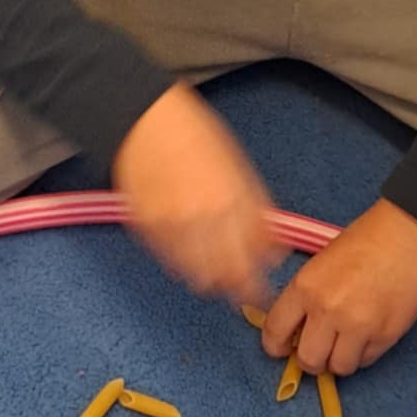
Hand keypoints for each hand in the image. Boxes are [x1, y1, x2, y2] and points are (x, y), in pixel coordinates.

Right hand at [111, 84, 276, 302]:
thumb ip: (257, 211)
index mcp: (236, 198)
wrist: (144, 121)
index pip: (258, 257)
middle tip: (247, 296)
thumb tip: (271, 250)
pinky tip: (191, 261)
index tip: (265, 286)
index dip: (263, 279)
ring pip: (202, 278)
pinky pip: (173, 265)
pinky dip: (186, 270)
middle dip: (242, 291)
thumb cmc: (193, 135)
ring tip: (218, 280)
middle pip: (232, 275)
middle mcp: (207, 216)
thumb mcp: (239, 167)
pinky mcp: (149, 231)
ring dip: (214, 283)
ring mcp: (175, 226)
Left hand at [258, 199, 416, 375]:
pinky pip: (366, 361)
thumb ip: (305, 297)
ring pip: (338, 368)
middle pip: (307, 360)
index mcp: (305, 287)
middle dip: (310, 359)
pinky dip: (363, 354)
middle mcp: (327, 311)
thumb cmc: (364, 242)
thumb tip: (296, 328)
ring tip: (345, 344)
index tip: (282, 349)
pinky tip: (366, 335)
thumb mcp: (320, 264)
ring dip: (339, 360)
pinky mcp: (385, 336)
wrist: (408, 236)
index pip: (275, 332)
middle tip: (318, 350)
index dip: (276, 346)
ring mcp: (357, 327)